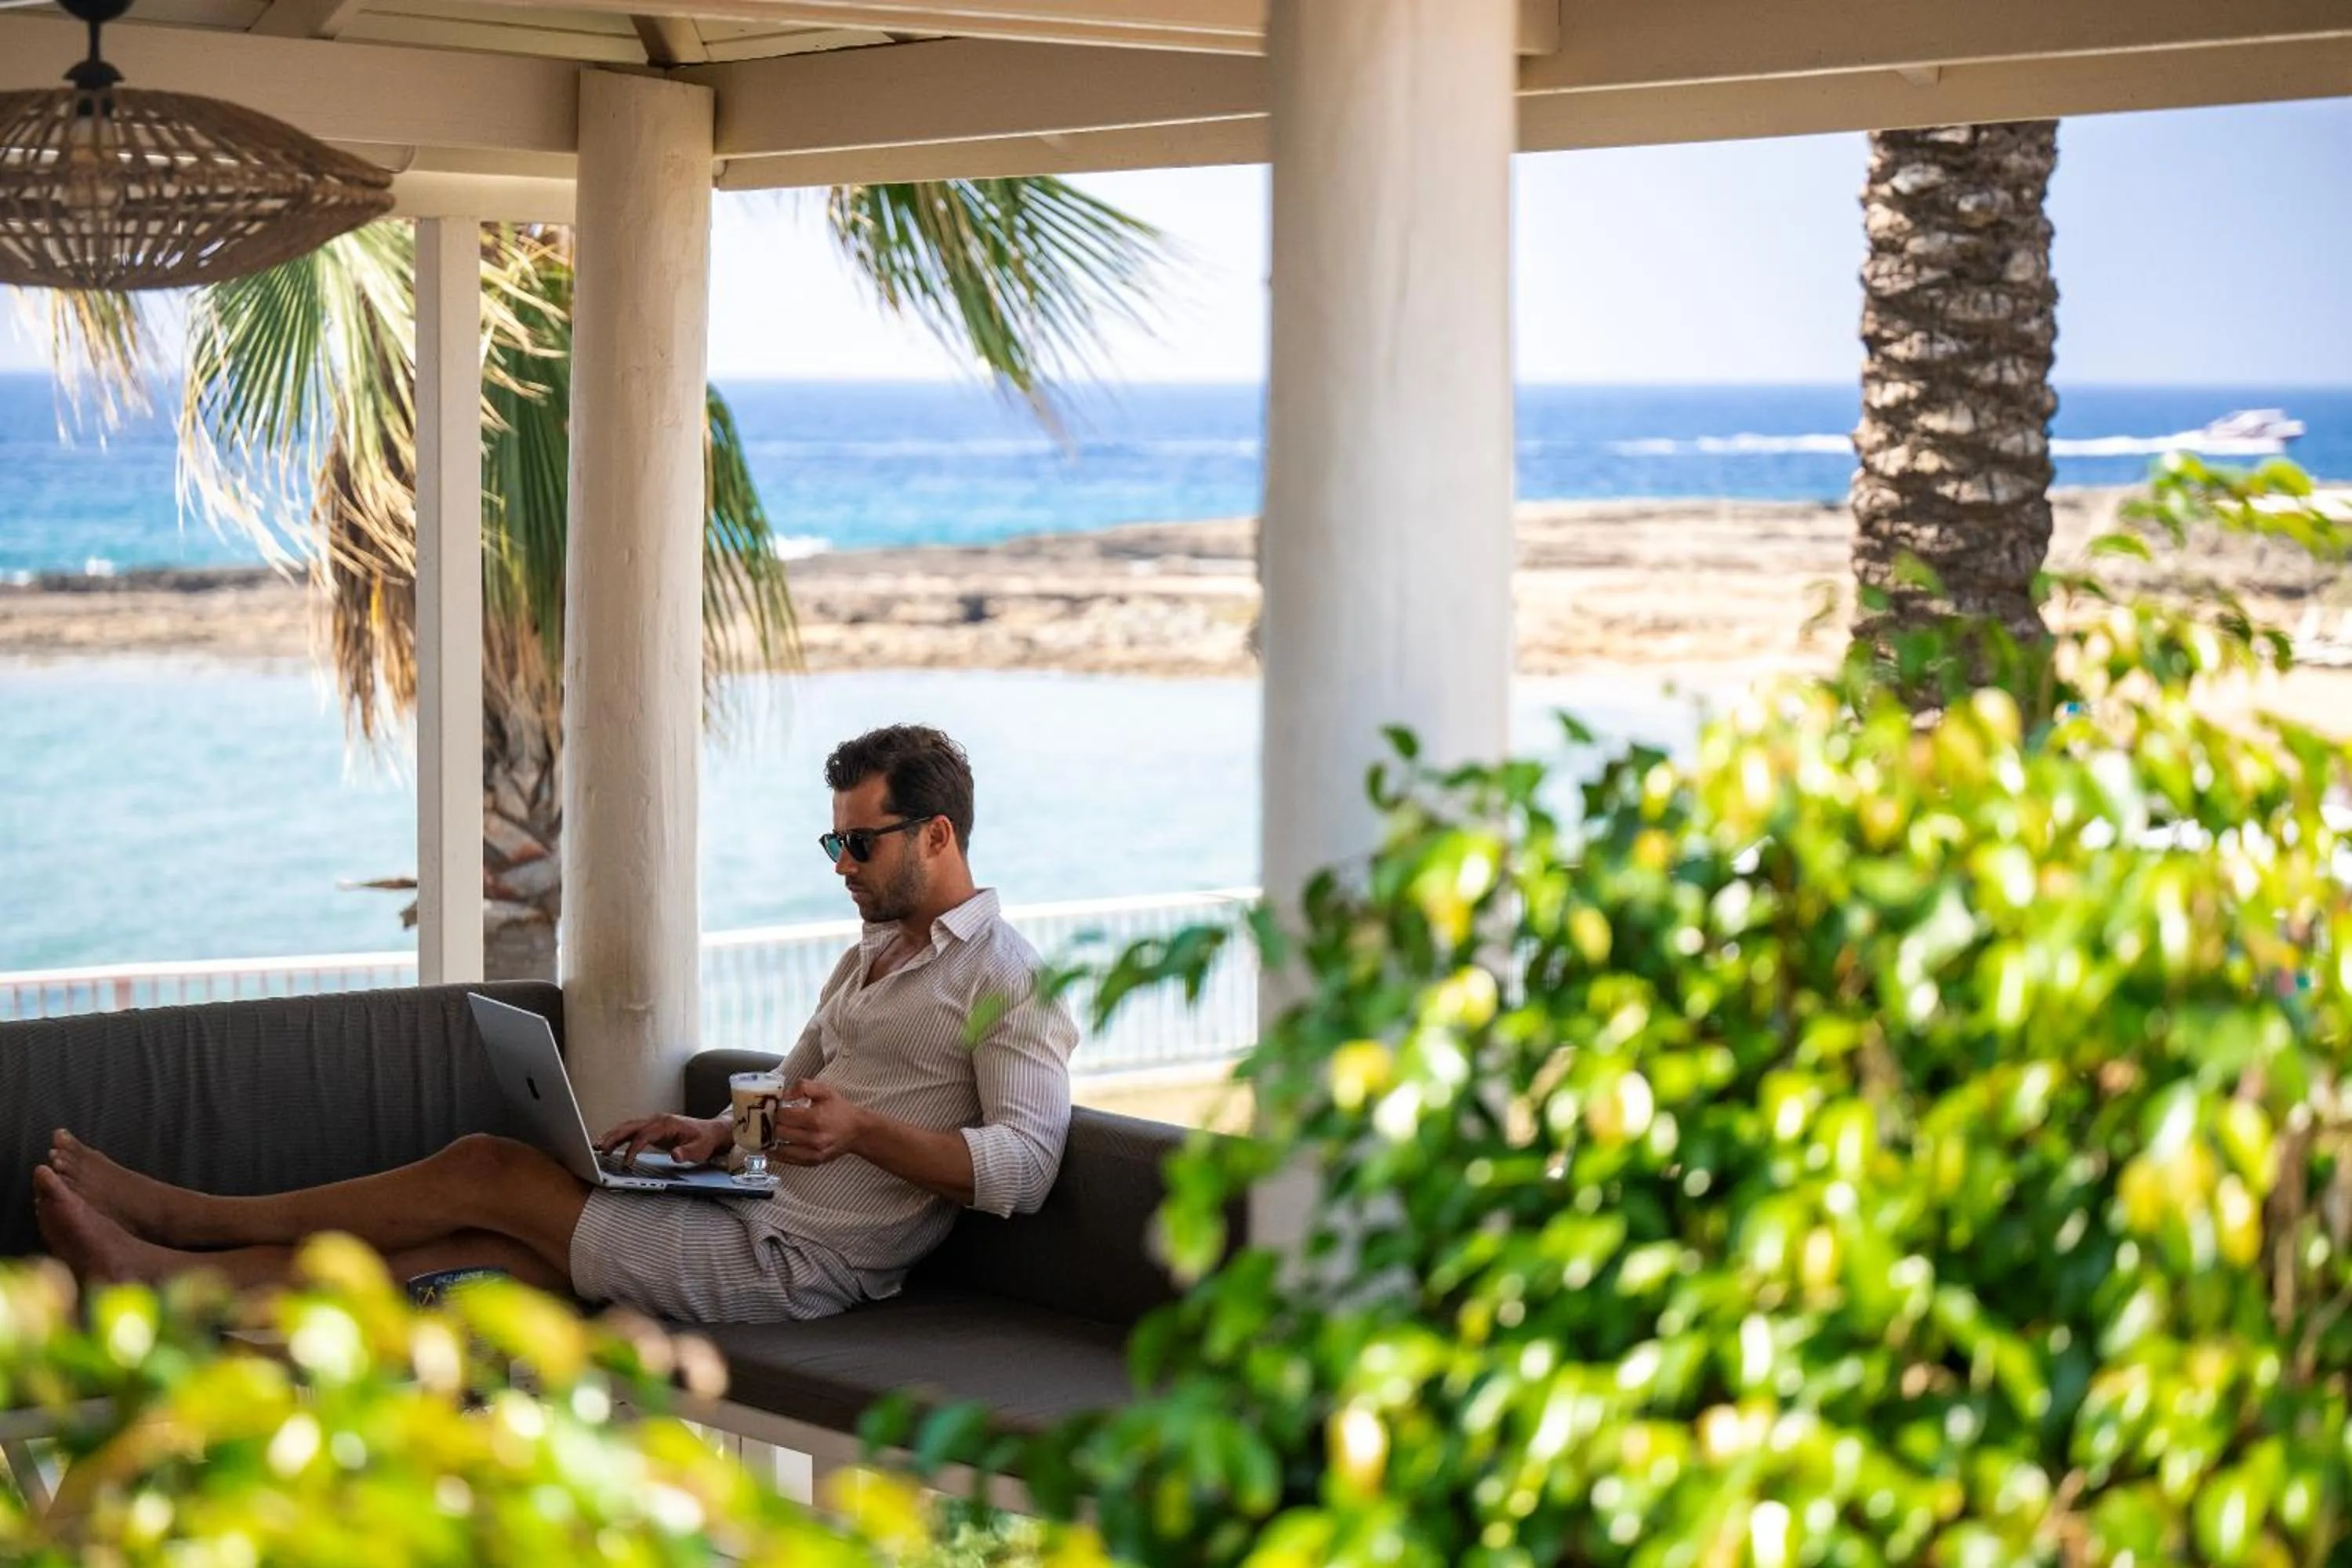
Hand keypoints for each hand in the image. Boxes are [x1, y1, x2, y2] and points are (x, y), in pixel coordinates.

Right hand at [596, 1113, 730, 1168]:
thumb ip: (687, 1152)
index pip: (643, 1135)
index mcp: (666, 1123)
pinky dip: (619, 1137)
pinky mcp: (652, 1129)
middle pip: (630, 1126)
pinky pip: (632, 1131)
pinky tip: (609, 1145)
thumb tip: (675, 1155)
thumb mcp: (700, 1149)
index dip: (633, 1149)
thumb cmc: (705, 1140)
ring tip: (596, 1147)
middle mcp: (657, 1120)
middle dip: (613, 1137)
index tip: (626, 1164)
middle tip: (598, 1149)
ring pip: (628, 1127)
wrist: (712, 1132)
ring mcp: (654, 1123)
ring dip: (612, 1136)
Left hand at [768, 1080, 867, 1165]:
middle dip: (777, 1124)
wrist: (857, 1131)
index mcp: (816, 1118)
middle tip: (778, 1119)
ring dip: (776, 1139)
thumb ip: (803, 1087)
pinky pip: (788, 1160)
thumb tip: (785, 1095)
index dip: (779, 1110)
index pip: (783, 1115)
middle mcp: (814, 1138)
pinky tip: (777, 1146)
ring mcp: (813, 1153)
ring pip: (780, 1148)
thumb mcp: (825, 1090)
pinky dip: (780, 1153)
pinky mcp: (813, 1162)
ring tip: (778, 1131)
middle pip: (780, 1132)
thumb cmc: (840, 1109)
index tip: (781, 1108)